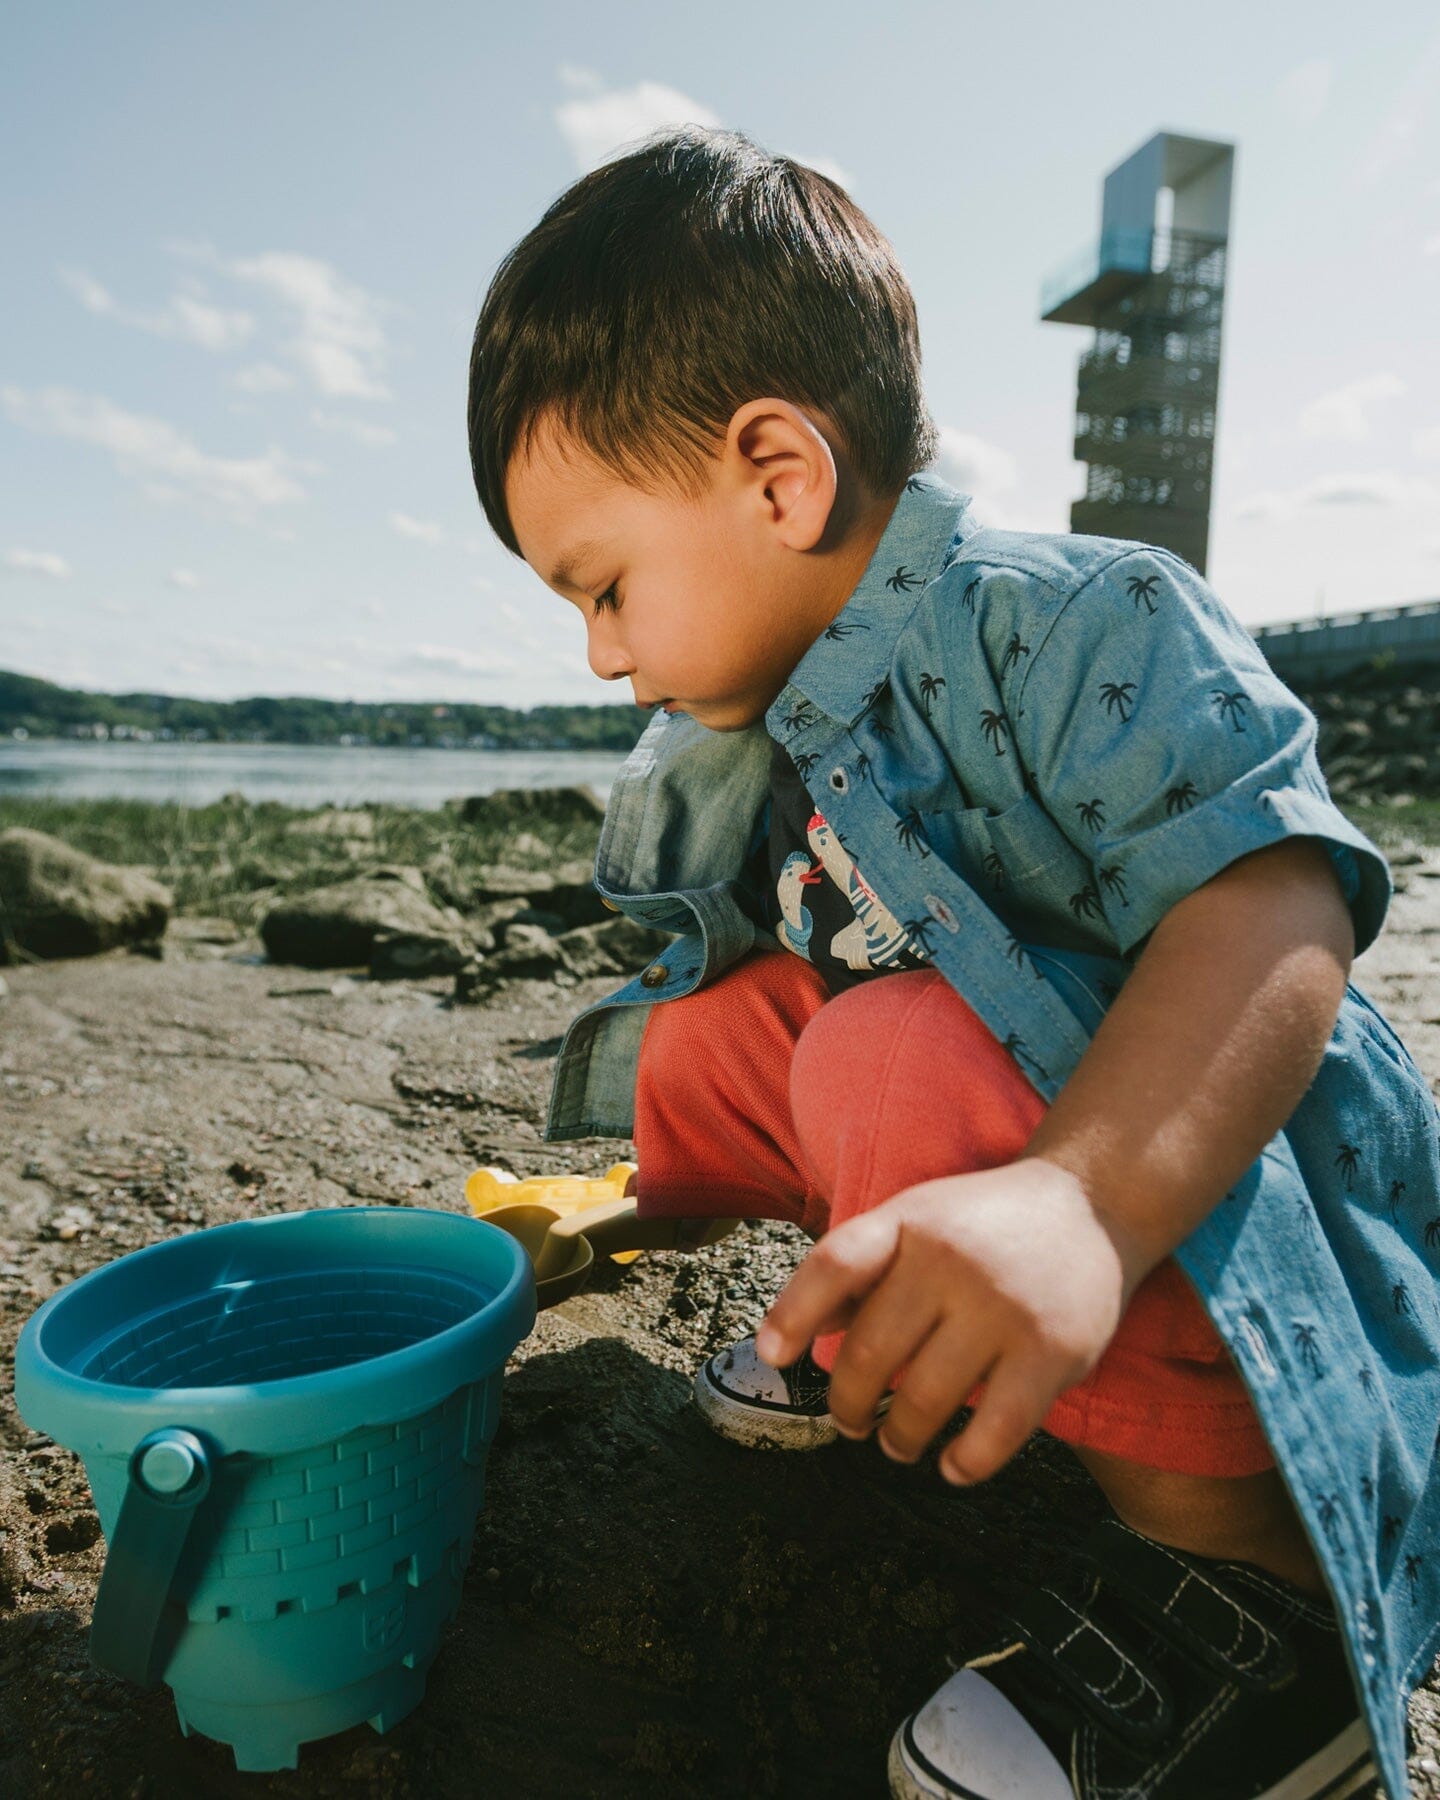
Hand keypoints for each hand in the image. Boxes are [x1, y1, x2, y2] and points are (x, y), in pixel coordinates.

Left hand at [755, 1158, 1145, 1484]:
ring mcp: (1002, 1306)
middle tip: (849, 1421)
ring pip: (924, 1399)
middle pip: (871, 1351)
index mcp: (910, 1221)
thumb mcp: (918, 1220)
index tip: (773, 1357)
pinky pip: (996, 1429)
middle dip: (848, 1402)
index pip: (835, 1263)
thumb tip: (793, 1330)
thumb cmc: (987, 1223)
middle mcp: (951, 1260)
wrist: (1095, 1203)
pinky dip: (965, 1462)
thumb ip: (859, 1269)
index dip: (793, 1313)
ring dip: (899, 1437)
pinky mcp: (1052, 1351)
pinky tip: (952, 1465)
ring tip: (896, 1443)